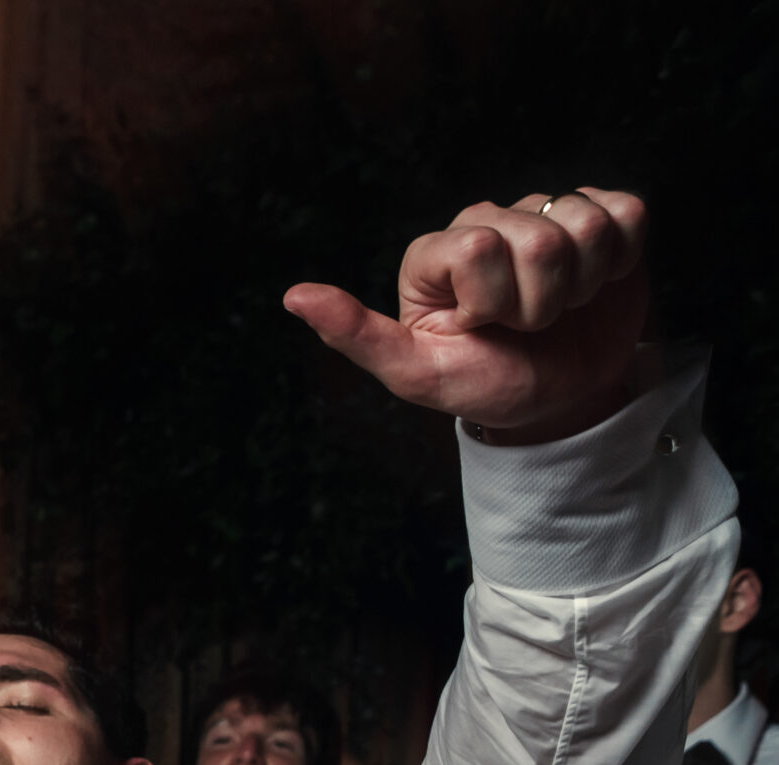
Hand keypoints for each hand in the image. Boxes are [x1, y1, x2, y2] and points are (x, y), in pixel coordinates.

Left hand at [285, 188, 647, 439]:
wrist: (558, 397)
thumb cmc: (484, 383)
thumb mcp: (415, 372)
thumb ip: (355, 335)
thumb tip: (293, 296)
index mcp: (436, 252)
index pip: (478, 247)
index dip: (493, 301)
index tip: (483, 326)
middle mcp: (486, 220)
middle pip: (538, 239)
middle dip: (540, 301)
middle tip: (526, 325)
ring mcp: (544, 213)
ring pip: (583, 224)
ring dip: (582, 284)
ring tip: (559, 307)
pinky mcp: (600, 215)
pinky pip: (625, 214)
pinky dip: (621, 260)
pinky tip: (595, 283)